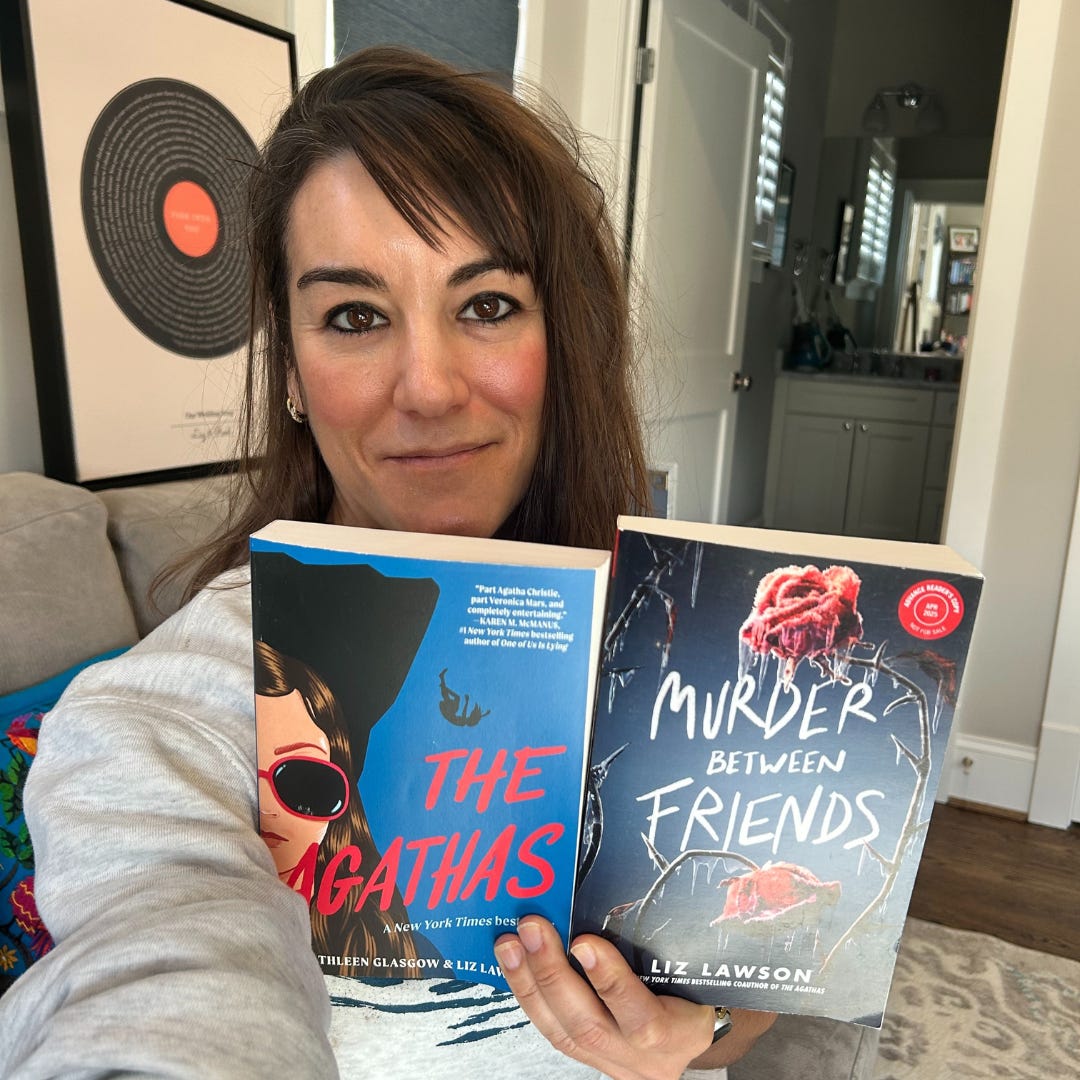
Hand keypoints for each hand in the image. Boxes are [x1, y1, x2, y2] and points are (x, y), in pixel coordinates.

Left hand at [495, 916, 758, 1079]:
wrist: (692, 1038)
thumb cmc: (694, 991)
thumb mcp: (692, 971)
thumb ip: (660, 946)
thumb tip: (618, 887)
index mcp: (677, 1032)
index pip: (643, 1017)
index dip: (610, 982)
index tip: (584, 941)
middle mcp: (643, 1058)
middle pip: (590, 1025)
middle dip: (553, 974)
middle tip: (531, 927)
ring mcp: (612, 1063)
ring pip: (562, 1032)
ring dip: (529, 983)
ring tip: (509, 944)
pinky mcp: (588, 1061)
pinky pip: (552, 1032)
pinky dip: (528, 996)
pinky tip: (512, 967)